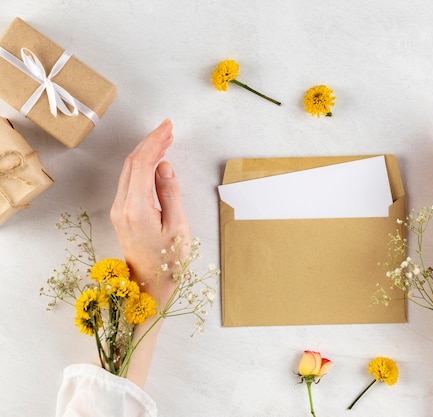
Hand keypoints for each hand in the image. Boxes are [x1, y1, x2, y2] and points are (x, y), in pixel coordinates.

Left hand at [110, 120, 189, 386]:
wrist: (149, 289)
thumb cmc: (168, 263)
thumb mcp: (178, 227)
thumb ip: (170, 193)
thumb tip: (164, 167)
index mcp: (135, 207)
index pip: (142, 163)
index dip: (154, 142)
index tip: (168, 127)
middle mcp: (122, 206)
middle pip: (132, 163)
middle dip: (150, 142)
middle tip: (168, 129)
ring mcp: (119, 210)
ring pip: (129, 171)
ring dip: (146, 152)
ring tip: (165, 140)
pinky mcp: (122, 215)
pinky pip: (130, 181)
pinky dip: (142, 166)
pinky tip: (155, 162)